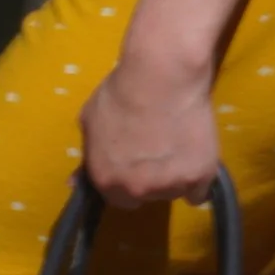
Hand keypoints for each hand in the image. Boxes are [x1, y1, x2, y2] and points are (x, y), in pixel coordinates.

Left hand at [80, 49, 220, 207]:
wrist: (162, 76)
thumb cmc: (121, 92)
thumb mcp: (90, 121)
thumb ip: (88, 154)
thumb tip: (75, 182)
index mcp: (107, 180)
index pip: (118, 198)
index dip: (126, 180)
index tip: (135, 164)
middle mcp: (137, 190)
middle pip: (147, 195)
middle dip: (150, 179)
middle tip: (157, 150)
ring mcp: (170, 186)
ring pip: (174, 191)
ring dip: (175, 175)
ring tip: (178, 144)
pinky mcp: (200, 177)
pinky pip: (200, 190)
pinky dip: (199, 177)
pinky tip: (196, 155)